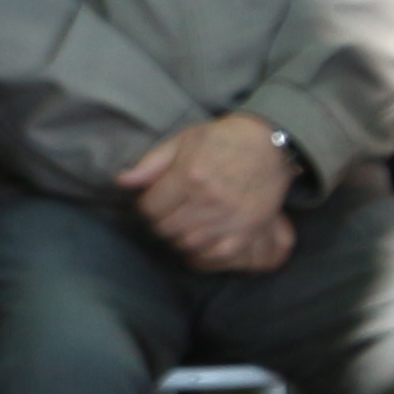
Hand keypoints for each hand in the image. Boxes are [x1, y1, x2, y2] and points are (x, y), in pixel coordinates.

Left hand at [120, 114, 296, 266]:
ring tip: (186, 225)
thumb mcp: (184, 140)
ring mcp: (229, 216)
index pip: (149, 208)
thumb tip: (122, 181)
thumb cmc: (224, 139)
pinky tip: (201, 242)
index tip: (156, 201)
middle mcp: (208, 199)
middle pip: (166, 228)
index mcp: (189, 175)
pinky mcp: (248, 229)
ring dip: (181, 237)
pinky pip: (216, 254)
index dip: (148, 205)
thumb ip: (152, 163)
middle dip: (162, 222)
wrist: (271, 143)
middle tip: (172, 213)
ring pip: (187, 243)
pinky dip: (203, 254)